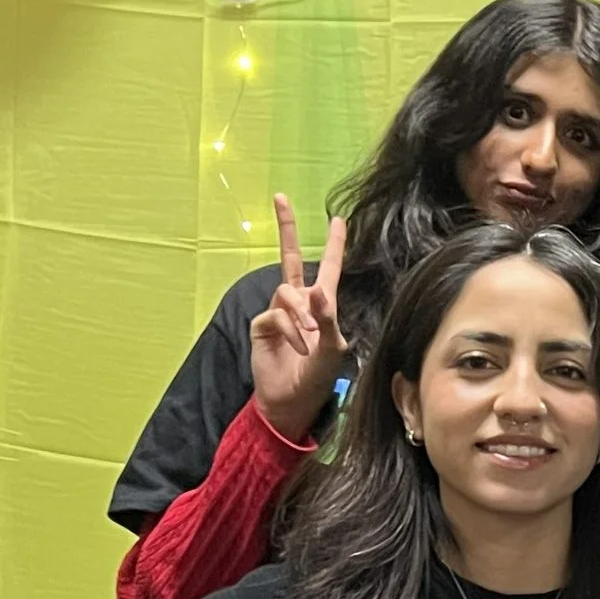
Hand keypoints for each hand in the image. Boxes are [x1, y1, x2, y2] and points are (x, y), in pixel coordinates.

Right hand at [249, 193, 350, 441]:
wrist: (292, 400)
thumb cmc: (319, 376)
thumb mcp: (334, 348)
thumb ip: (328, 319)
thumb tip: (317, 290)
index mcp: (323, 305)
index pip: (329, 268)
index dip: (333, 244)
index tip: (337, 219)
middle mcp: (299, 303)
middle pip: (290, 258)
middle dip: (287, 228)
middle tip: (281, 198)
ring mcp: (279, 312)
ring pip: (287, 291)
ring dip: (300, 315)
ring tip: (307, 339)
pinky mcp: (262, 324)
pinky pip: (276, 314)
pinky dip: (290, 330)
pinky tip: (296, 348)